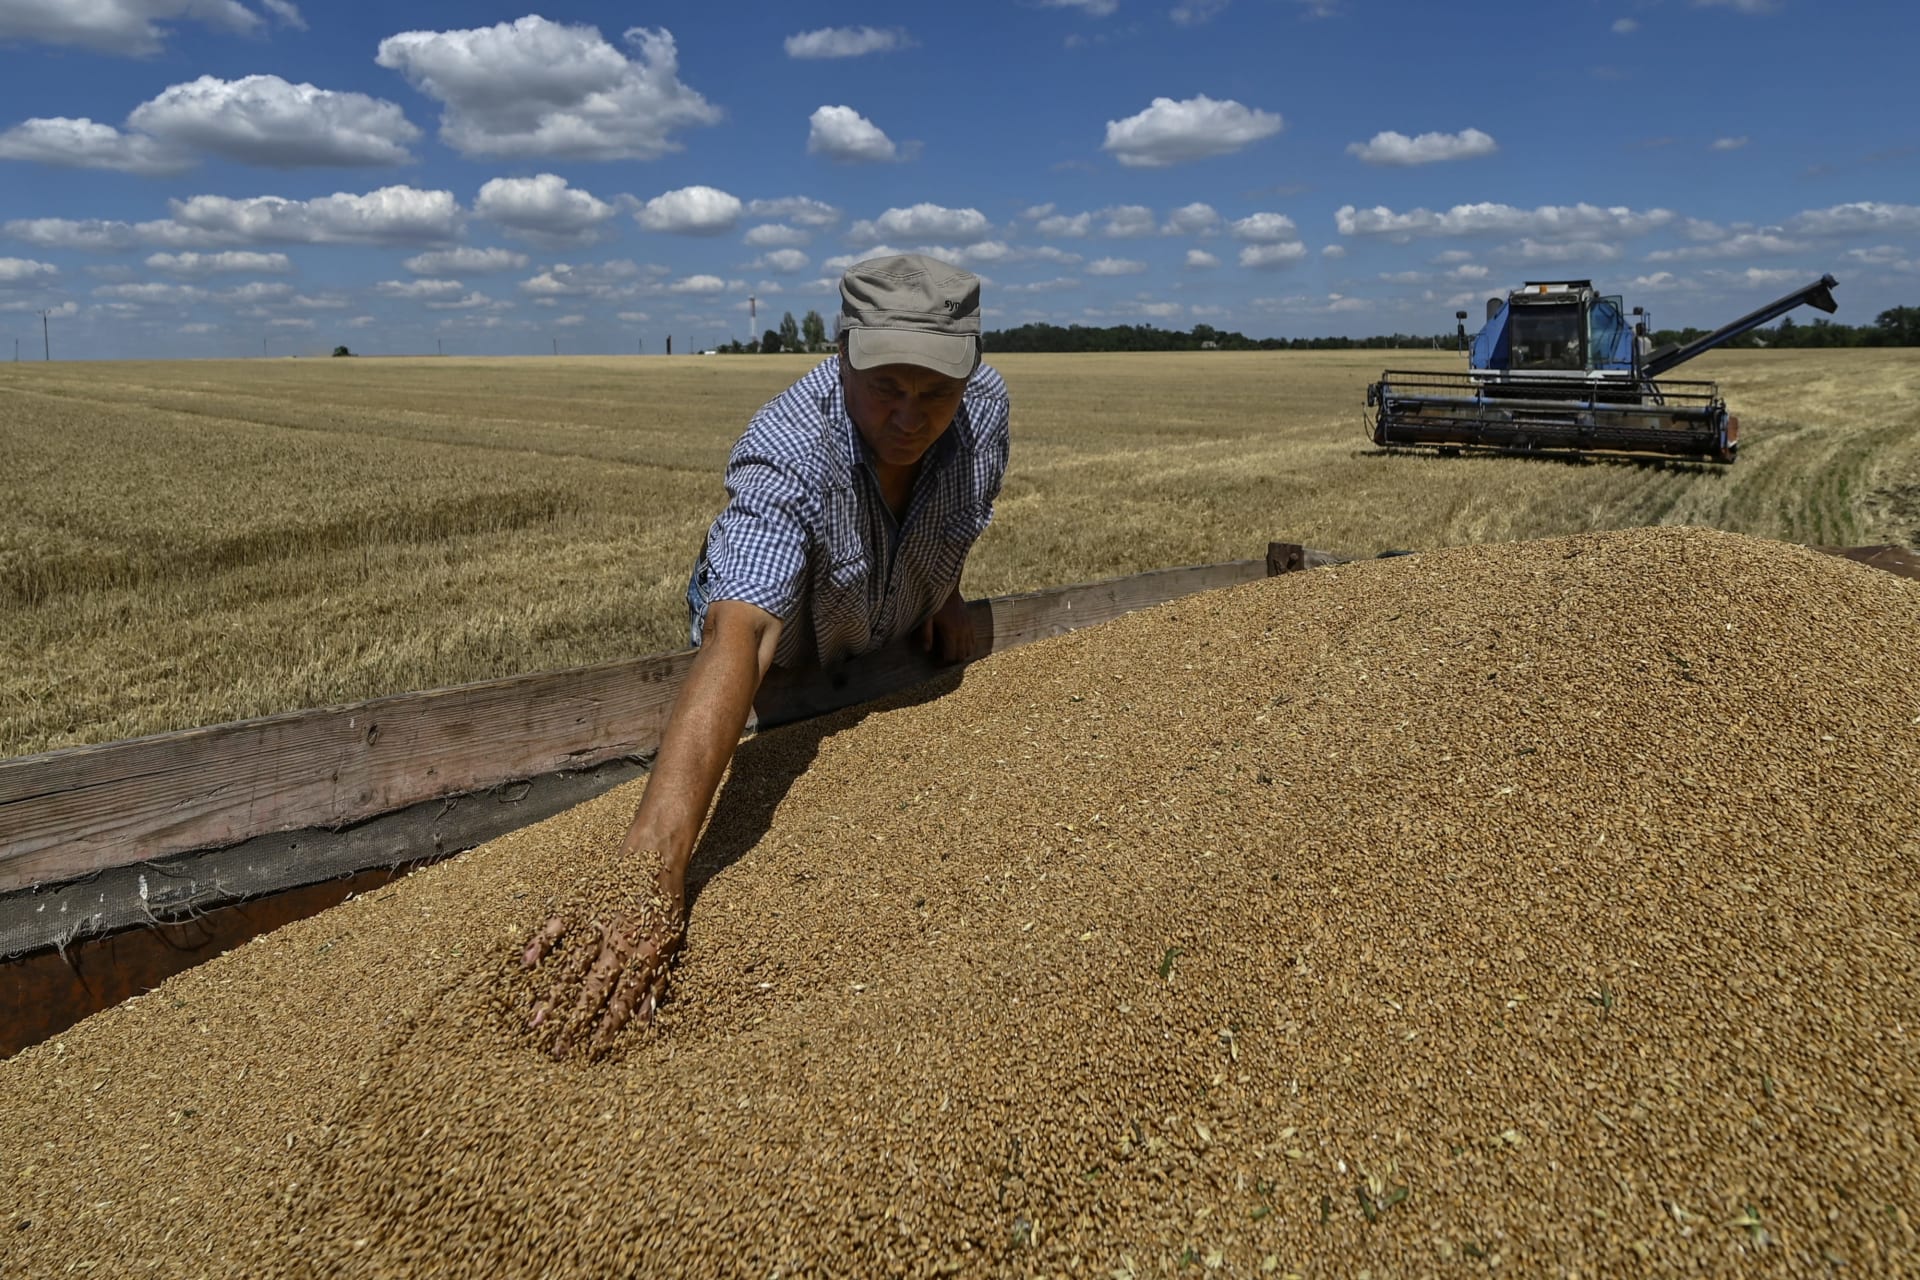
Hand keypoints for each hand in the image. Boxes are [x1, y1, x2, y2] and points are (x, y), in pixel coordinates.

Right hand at [521, 865, 684, 1059]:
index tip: (593, 1052)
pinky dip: (541, 943)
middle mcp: (617, 945)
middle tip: (557, 1051)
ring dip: (553, 996)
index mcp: (643, 956)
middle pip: (593, 992)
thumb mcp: (672, 943)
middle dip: (574, 1024)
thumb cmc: (665, 904)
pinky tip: (527, 963)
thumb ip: (658, 981)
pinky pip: (557, 927)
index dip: (608, 1028)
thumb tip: (647, 1019)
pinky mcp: (580, 905)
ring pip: (571, 967)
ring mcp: (595, 925)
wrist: (654, 857)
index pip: (623, 1001)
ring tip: (534, 1023)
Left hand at [916, 588, 975, 663]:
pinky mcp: (971, 623)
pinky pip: (973, 641)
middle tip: (942, 659)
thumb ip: (926, 634)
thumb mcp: (926, 618)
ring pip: (969, 650)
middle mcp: (962, 631)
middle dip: (952, 661)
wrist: (948, 587)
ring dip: (960, 655)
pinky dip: (968, 646)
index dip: (943, 663)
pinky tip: (958, 645)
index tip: (936, 662)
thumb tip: (926, 650)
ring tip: (950, 653)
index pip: (951, 655)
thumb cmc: (935, 602)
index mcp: (951, 631)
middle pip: (962, 656)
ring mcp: (968, 627)